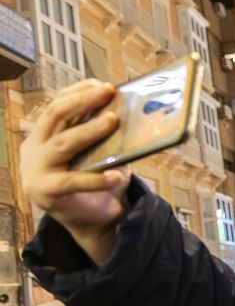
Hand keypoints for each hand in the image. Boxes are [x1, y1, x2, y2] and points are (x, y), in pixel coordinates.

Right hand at [19, 79, 129, 264]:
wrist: (95, 220)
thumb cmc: (99, 180)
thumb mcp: (102, 151)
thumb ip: (105, 133)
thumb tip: (130, 108)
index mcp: (45, 135)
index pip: (58, 104)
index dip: (79, 91)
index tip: (104, 84)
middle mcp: (35, 149)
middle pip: (55, 115)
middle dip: (82, 101)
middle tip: (107, 92)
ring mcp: (36, 171)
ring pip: (63, 144)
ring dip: (89, 130)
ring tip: (112, 121)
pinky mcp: (45, 193)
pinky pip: (73, 181)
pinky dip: (97, 178)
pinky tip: (117, 176)